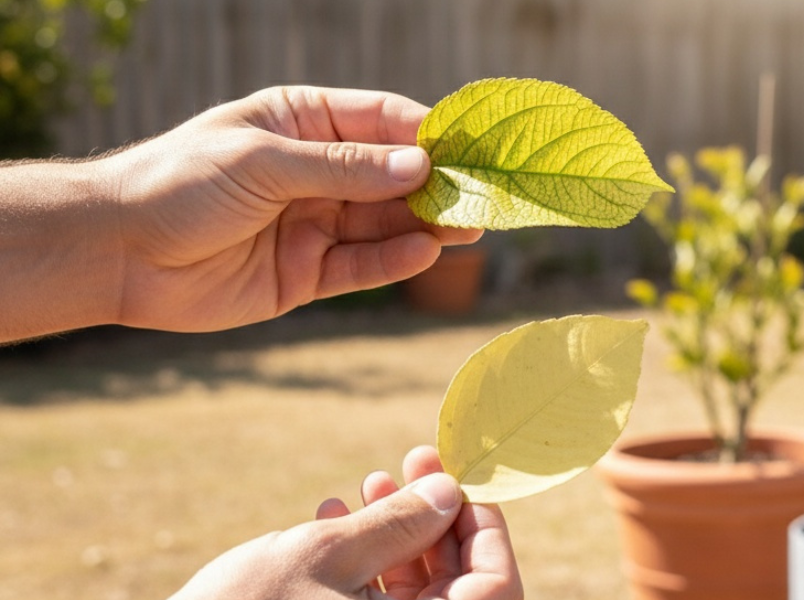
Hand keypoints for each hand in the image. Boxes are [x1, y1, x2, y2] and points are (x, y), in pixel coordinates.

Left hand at [100, 86, 481, 332]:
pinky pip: (362, 266)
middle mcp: (316, 172)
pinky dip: (394, 261)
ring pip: (385, 223)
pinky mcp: (307, 274)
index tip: (470, 148)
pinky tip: (424, 251)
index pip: (381, 121)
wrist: (116, 252)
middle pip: (393, 177)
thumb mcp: (264, 161)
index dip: (427, 134)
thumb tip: (418, 167)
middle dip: (438, 185)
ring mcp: (314, 224)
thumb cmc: (179, 182)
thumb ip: (343, 168)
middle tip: (484, 196)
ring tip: (469, 226)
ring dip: (427, 224)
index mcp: (303, 123)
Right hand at [317, 446, 522, 599]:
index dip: (483, 524)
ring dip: (398, 530)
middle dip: (435, 515)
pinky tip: (336, 515)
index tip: (456, 476)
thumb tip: (449, 491)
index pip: (497, 586)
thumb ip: (397, 524)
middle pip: (456, 582)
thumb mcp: (329, 556)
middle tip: (416, 461)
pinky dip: (366, 561)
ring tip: (373, 483)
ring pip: (417, 590)